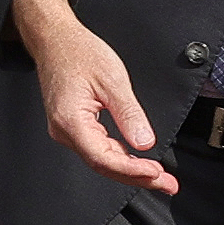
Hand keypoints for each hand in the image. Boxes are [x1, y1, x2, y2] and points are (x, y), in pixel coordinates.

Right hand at [12, 0, 179, 196]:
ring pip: (101, 160)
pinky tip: (137, 162)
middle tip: (167, 184)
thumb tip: (144, 142)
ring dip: (130, 170)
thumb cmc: (79, 53)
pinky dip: (119, 157)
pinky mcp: (72, 127)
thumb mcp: (113, 80)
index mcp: (71, 120)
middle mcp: (64, 131)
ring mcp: (66, 131)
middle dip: (137, 178)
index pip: (103, 158)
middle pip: (103, 165)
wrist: (55, 40)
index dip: (131, 170)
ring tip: (158, 177)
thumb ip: (129, 114)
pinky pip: (97, 149)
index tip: (156, 173)